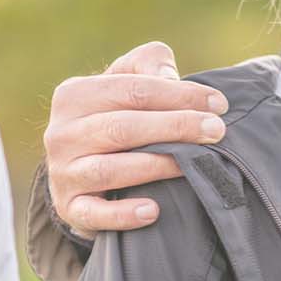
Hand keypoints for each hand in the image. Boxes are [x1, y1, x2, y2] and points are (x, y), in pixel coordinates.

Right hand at [43, 41, 228, 234]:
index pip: (132, 90)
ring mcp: (63, 172)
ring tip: (193, 164)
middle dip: (175, 127)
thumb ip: (148, 65)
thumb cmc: (118, 118)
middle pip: (123, 128)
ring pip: (111, 169)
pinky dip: (123, 214)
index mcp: (74, 95)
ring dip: (157, 166)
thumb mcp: (126, 84)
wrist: (84, 170)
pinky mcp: (69, 208)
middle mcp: (61, 133)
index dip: (179, 95)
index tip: (218, 104)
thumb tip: (168, 75)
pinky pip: (95, 213)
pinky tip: (153, 210)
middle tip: (217, 131)